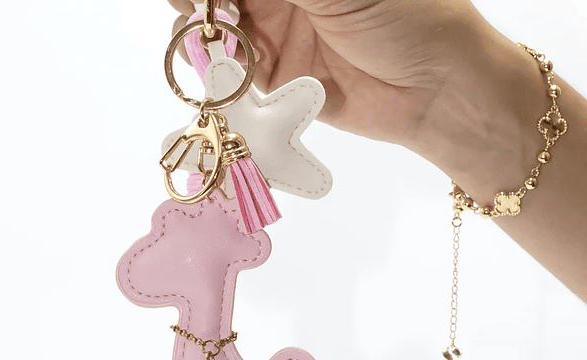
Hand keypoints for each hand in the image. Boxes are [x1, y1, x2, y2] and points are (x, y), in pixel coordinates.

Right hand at [168, 0, 493, 149]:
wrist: (433, 89)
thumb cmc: (404, 16)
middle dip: (201, 2)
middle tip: (189, 8)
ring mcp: (280, 35)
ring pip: (222, 30)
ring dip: (203, 34)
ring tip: (199, 38)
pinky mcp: (280, 81)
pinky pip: (237, 75)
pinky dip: (220, 71)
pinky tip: (216, 67)